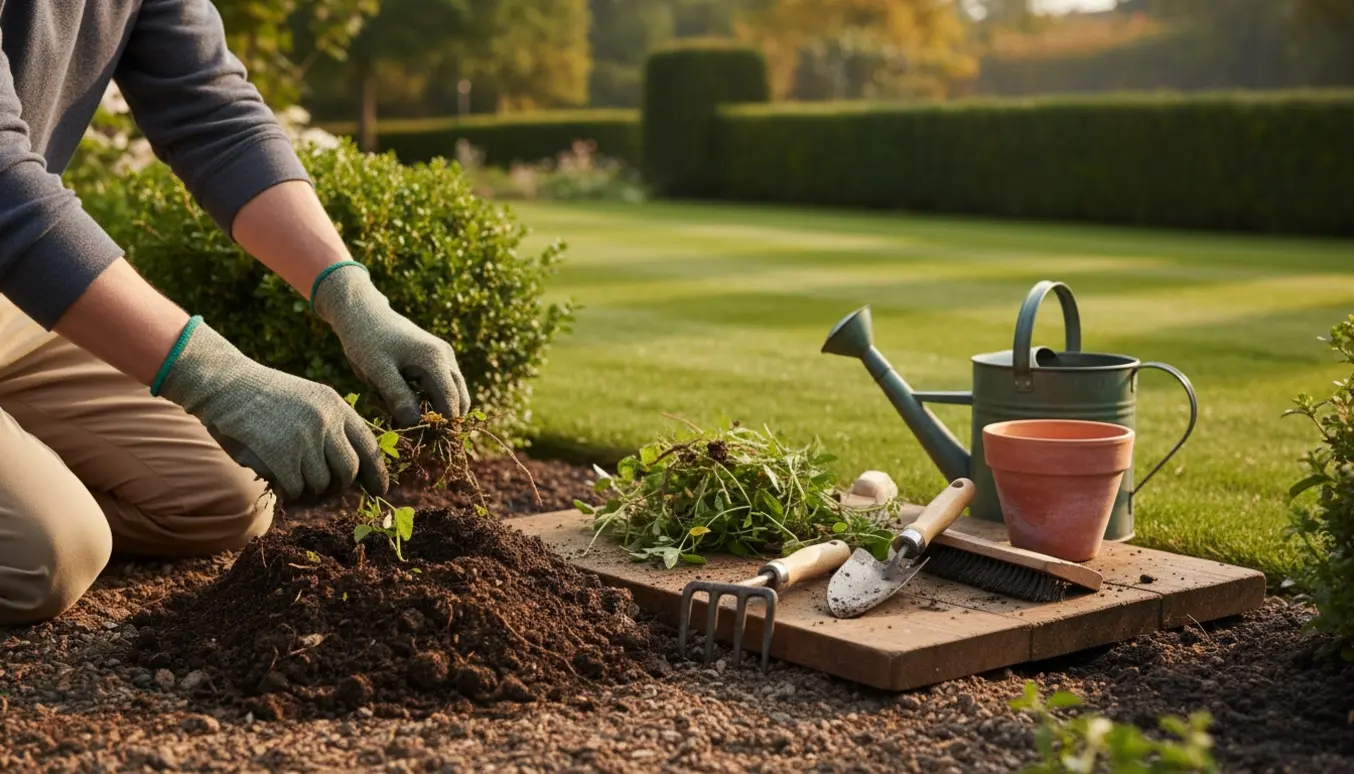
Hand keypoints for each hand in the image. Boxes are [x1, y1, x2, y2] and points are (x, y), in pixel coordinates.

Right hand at [155, 317, 388, 500]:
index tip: (380, 490)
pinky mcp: (282, 453)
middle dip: (338, 487)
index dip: (377, 472)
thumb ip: (330, 428)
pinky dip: (289, 494)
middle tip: (323, 492)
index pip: (368, 445)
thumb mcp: (307, 401)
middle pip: (349, 471)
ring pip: (322, 484)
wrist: (224, 383)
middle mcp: (326, 420)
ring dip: (308, 491)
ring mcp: (305, 437)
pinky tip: (279, 486)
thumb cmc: (262, 397)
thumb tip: (353, 474)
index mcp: (336, 406)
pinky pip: (296, 489)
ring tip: (293, 483)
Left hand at [311, 262, 470, 426]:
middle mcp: (446, 357)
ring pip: (454, 392)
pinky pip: (444, 385)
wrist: (362, 312)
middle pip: (460, 398)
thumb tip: (415, 423)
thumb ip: (397, 396)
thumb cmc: (366, 340)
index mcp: (434, 360)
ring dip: (440, 410)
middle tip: (423, 438)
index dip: (443, 425)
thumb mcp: (377, 370)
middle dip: (446, 420)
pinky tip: (411, 406)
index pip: (451, 401)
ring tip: (414, 423)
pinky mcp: (437, 357)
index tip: (427, 443)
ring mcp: (444, 356)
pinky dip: (434, 400)